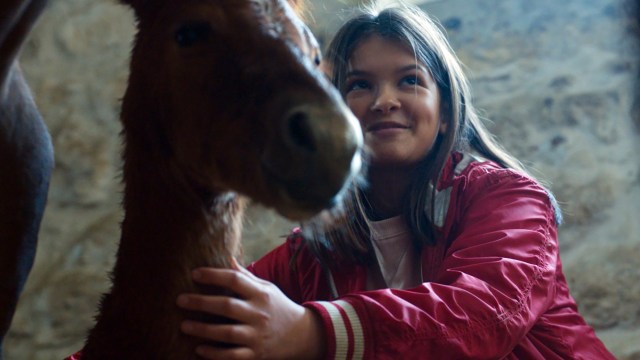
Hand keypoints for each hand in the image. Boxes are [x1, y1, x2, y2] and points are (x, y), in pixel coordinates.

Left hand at [177, 258, 324, 358]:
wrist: (302, 335)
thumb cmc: (278, 307)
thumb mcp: (267, 289)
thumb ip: (246, 277)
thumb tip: (228, 258)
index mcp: (261, 294)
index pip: (235, 280)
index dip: (214, 275)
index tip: (194, 274)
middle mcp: (259, 314)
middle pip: (227, 306)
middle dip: (201, 303)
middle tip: (180, 300)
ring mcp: (258, 335)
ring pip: (227, 333)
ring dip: (203, 329)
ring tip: (184, 325)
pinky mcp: (256, 354)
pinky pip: (232, 355)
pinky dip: (215, 353)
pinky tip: (199, 349)